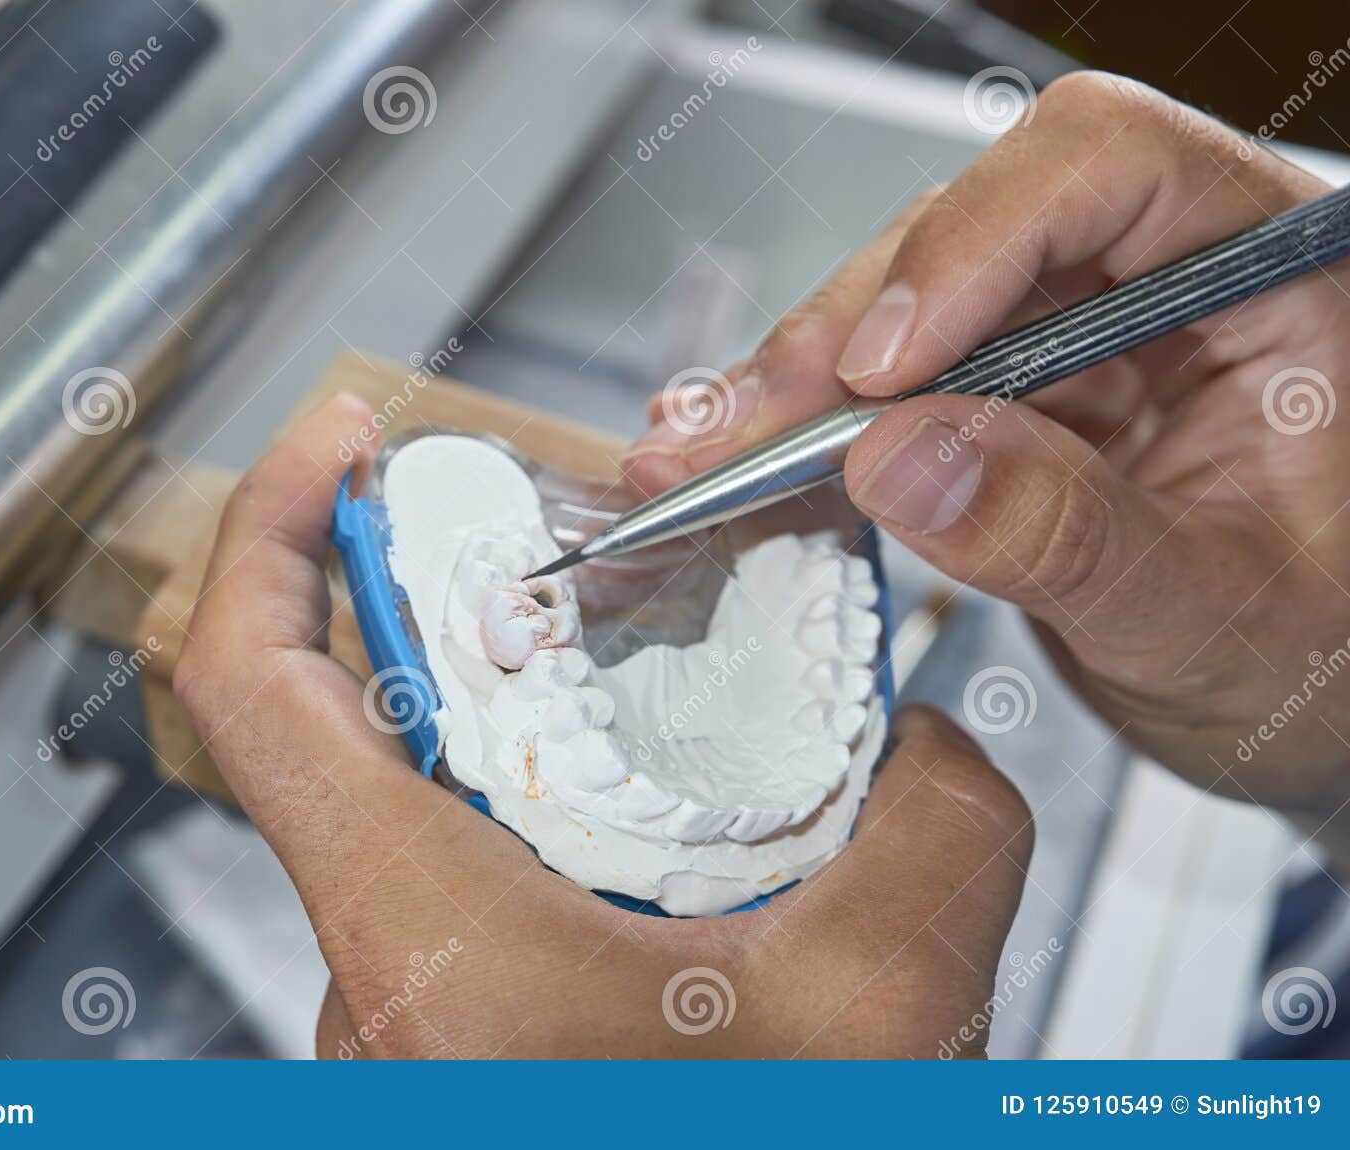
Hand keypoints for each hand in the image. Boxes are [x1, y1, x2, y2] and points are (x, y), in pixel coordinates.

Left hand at [173, 395, 1032, 1058]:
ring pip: (413, 801)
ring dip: (512, 715)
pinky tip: (656, 814)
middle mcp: (381, 974)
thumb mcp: (887, 1007)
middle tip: (551, 542)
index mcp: (426, 940)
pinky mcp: (454, 1032)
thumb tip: (929, 742)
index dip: (273, 528)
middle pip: (349, 721)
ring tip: (627, 673)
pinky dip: (542, 808)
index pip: (251, 684)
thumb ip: (936, 822)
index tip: (339, 440)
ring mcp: (408, 1005)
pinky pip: (461, 874)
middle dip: (449, 606)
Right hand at [626, 72, 1349, 847]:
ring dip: (796, 384)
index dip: (972, 243)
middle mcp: (1163, 273)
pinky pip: (889, 383)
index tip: (881, 373)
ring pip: (905, 302)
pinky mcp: (1006, 392)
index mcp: (1269, 274)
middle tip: (748, 433)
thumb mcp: (1210, 618)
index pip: (1106, 166)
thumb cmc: (1315, 654)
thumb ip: (1070, 535)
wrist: (1295, 709)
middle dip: (842, 337)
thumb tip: (902, 458)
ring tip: (706, 452)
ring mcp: (1076, 330)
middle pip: (971, 231)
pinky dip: (805, 427)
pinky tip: (736, 453)